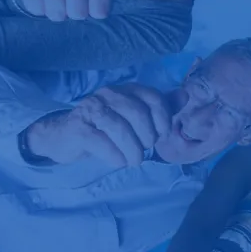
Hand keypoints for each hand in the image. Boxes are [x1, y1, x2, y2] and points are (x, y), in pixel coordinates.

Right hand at [24, 83, 171, 166]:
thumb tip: (185, 96)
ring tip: (134, 161)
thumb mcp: (136, 117)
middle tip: (146, 150)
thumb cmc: (106, 128)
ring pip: (119, 127)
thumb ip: (161, 107)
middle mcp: (109, 94)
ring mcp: (91, 108)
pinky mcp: (77, 127)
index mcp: (127, 90)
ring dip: (132, 149)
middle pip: (137, 112)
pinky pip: (99, 141)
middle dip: (147, 136)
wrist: (65, 136)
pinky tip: (119, 161)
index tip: (162, 136)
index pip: (154, 98)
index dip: (163, 119)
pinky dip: (114, 155)